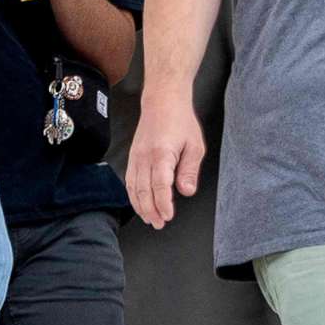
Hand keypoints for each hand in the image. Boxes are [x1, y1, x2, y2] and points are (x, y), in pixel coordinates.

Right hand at [125, 92, 207, 229]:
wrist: (162, 100)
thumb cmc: (180, 120)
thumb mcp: (195, 144)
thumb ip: (189, 170)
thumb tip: (186, 191)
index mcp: (162, 153)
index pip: (160, 185)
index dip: (163, 204)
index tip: (168, 216)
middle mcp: (145, 156)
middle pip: (144, 190)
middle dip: (151, 211)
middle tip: (159, 224)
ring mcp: (136, 156)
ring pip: (133, 188)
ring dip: (140, 206)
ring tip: (150, 219)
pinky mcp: (132, 156)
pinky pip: (129, 180)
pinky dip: (133, 195)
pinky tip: (140, 204)